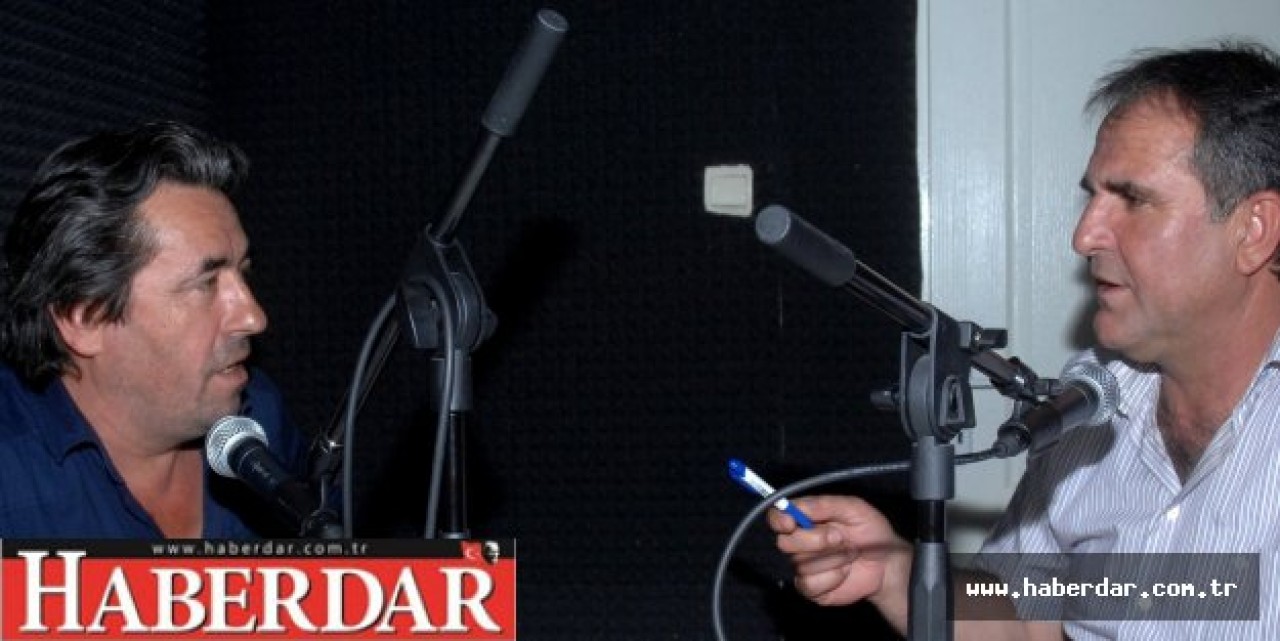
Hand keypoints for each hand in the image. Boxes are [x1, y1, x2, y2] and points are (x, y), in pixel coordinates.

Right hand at [768, 495, 911, 611]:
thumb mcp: (853, 508)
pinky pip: (809, 584)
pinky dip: (832, 577)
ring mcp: (802, 566)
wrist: (887, 562)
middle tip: (840, 538)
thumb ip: (823, 504)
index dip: (779, 520)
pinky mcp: (811, 588)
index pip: (776, 517)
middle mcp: (798, 542)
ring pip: (800, 564)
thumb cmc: (869, 530)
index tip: (792, 523)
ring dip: (831, 559)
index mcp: (804, 519)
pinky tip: (844, 572)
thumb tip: (795, 507)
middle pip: (784, 543)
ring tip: (849, 554)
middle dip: (815, 540)